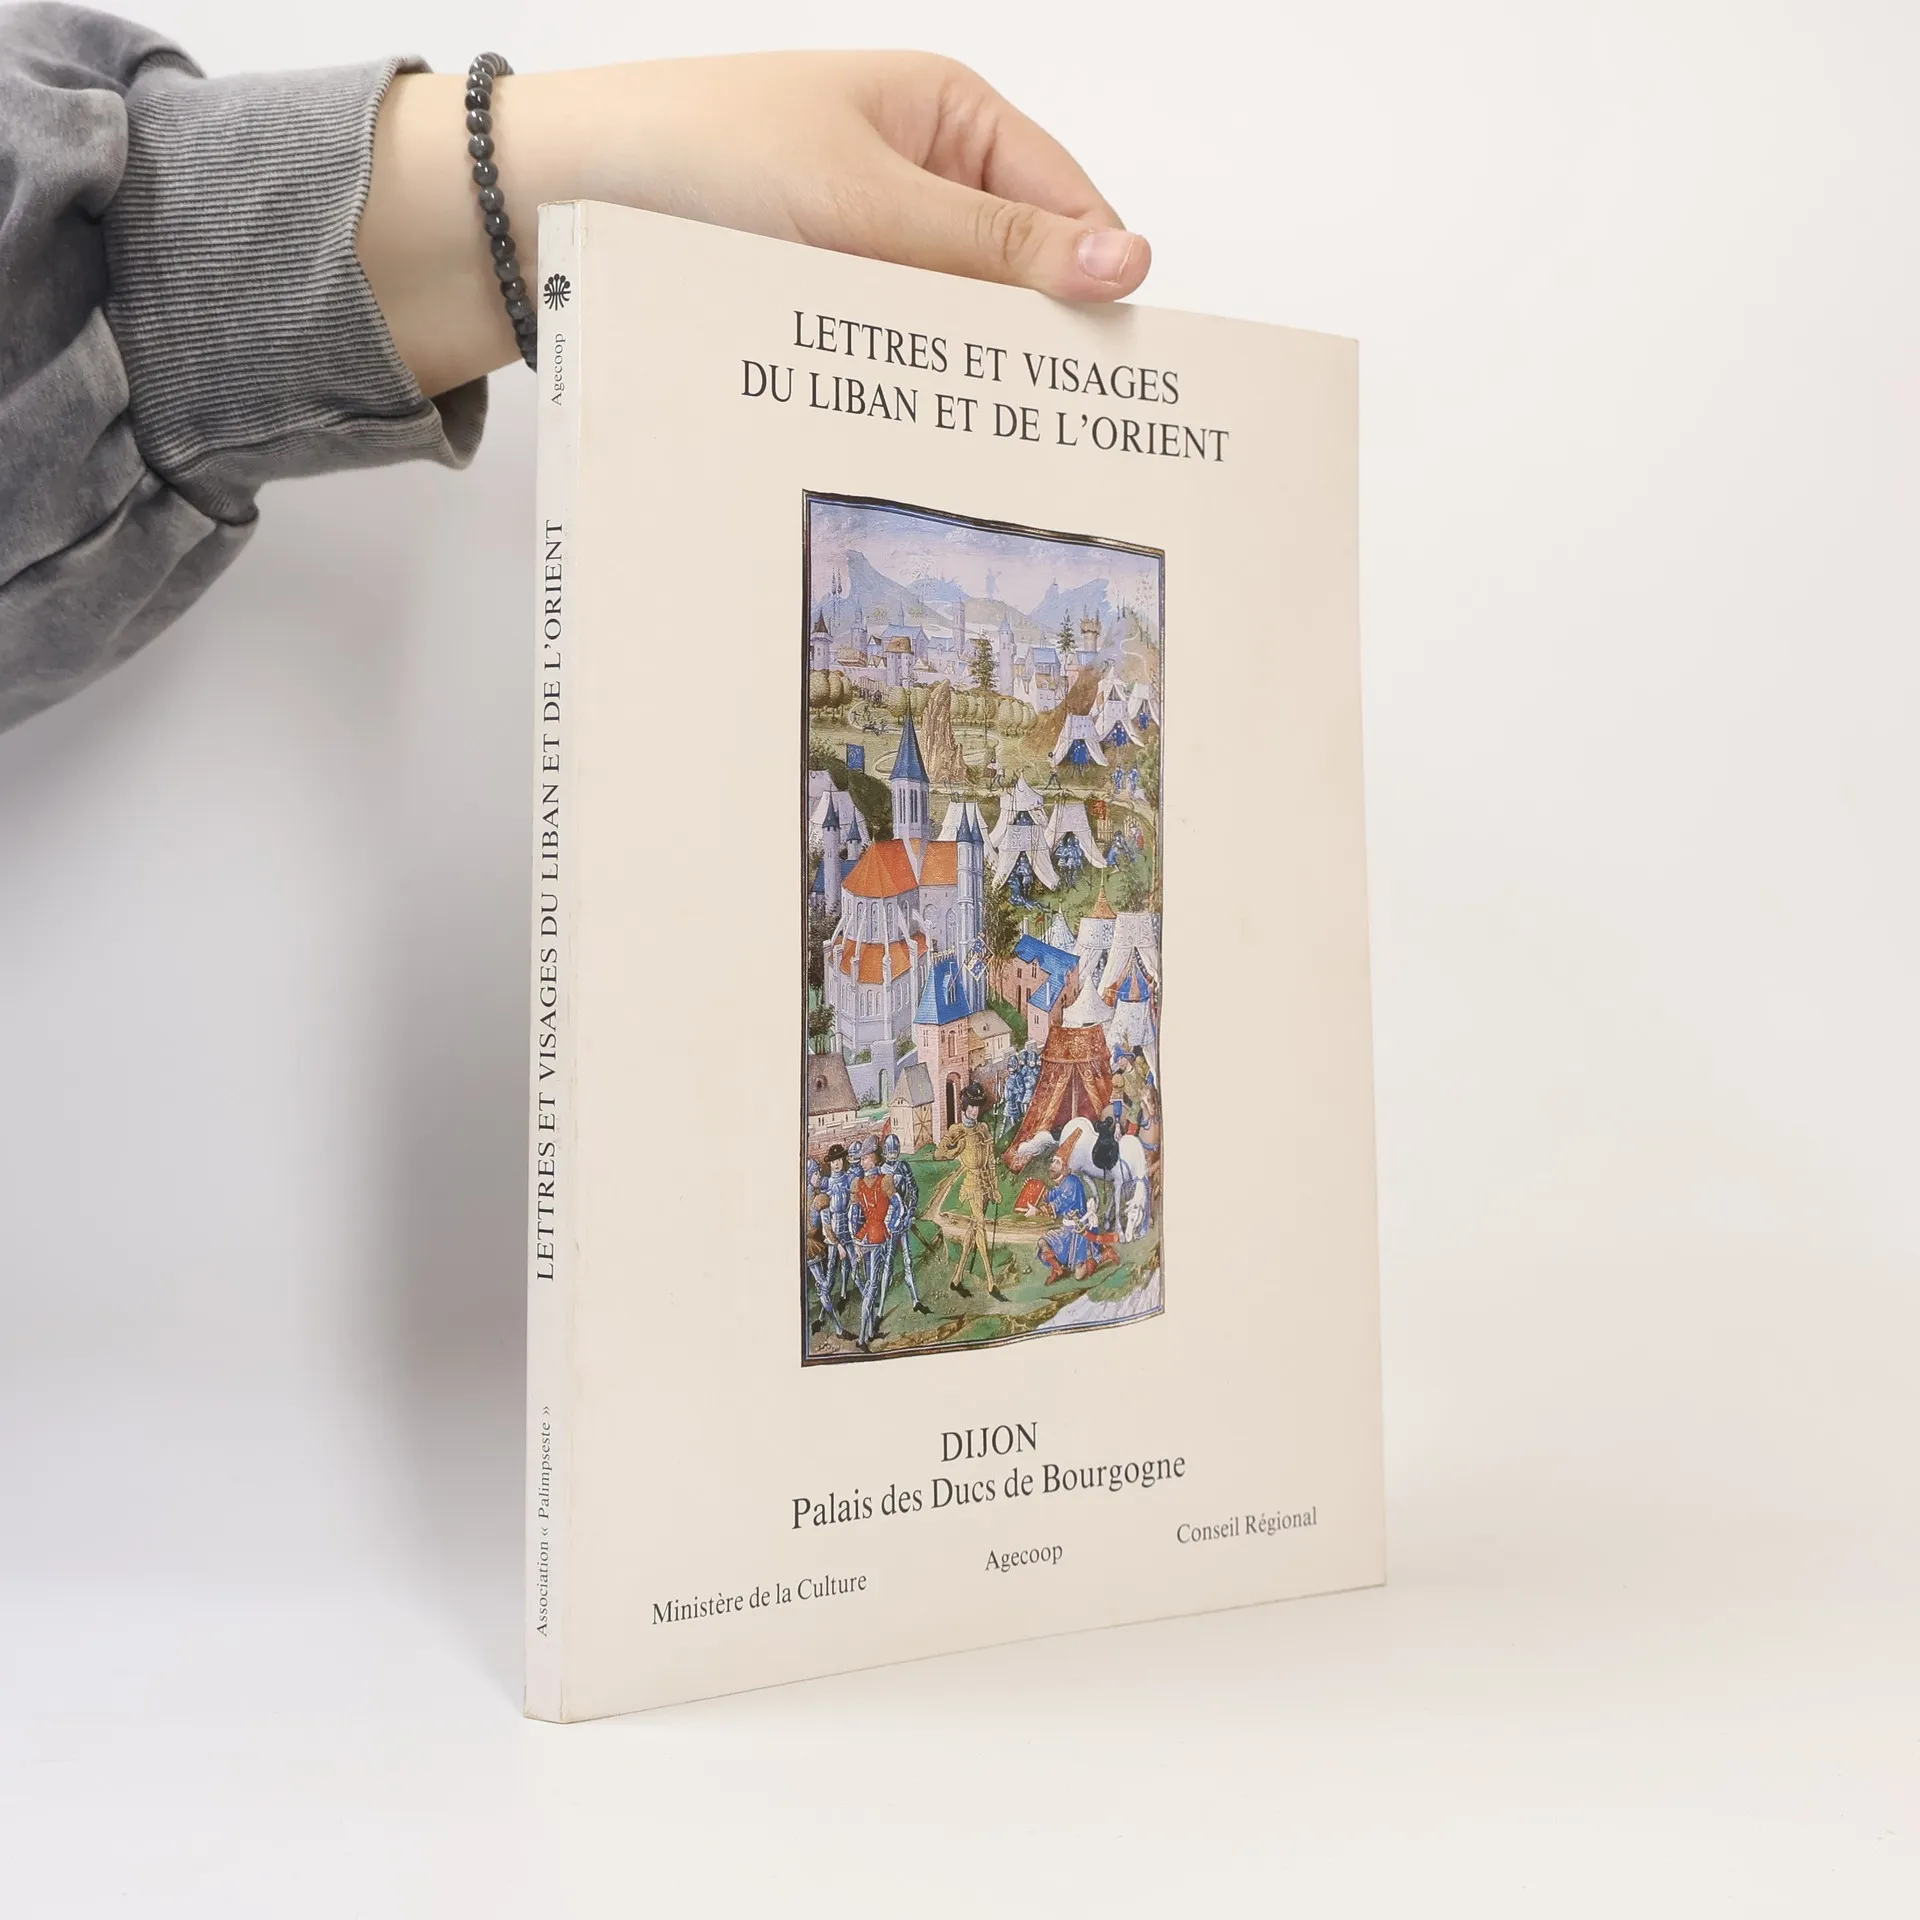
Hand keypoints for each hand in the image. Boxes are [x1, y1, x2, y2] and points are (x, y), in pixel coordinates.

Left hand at [359, 53, 1150, 395]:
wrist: (554, 201)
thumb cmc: (697, 156)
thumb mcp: (863, 198)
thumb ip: (992, 246)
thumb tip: (1125, 263)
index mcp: (950, 115)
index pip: (1068, 207)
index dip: (1094, 288)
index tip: (1114, 379)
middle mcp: (922, 176)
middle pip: (1020, 274)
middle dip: (1029, 341)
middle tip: (1044, 425)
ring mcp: (874, 241)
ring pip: (957, 322)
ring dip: (961, 368)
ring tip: (971, 429)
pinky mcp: (827, 296)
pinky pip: (895, 346)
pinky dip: (905, 381)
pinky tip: (905, 421)